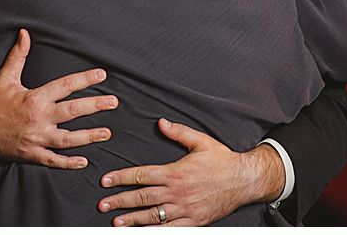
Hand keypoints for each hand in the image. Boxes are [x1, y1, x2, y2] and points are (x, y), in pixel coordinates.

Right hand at [0, 29, 118, 168]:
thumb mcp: (5, 78)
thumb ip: (18, 55)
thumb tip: (24, 33)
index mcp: (34, 98)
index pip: (64, 86)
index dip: (84, 79)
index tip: (102, 75)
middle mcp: (38, 118)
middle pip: (72, 111)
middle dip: (95, 106)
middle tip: (113, 102)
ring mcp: (36, 138)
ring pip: (67, 139)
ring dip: (88, 136)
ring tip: (106, 133)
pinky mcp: (31, 154)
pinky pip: (53, 160)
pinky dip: (68, 162)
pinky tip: (84, 161)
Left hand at [98, 118, 284, 225]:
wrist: (244, 180)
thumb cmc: (222, 160)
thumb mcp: (201, 141)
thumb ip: (179, 132)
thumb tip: (161, 123)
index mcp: (175, 172)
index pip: (142, 176)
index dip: (122, 178)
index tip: (106, 181)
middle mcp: (177, 193)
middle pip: (142, 198)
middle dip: (120, 201)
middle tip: (103, 204)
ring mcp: (184, 209)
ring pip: (152, 216)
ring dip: (132, 220)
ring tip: (116, 222)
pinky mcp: (193, 222)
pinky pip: (170, 229)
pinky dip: (155, 232)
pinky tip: (143, 233)